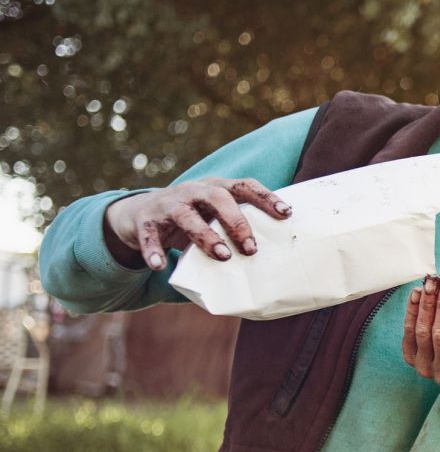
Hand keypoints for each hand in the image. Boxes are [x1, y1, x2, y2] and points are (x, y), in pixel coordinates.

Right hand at [103, 177, 291, 270]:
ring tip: (222, 256)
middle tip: (251, 249)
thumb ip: (234, 230)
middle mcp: (192, 191)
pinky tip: (160, 266)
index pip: (244, 186)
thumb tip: (272, 262)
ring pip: (186, 215)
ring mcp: (167, 204)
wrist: (140, 215)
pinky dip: (153, 250)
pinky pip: (148, 235)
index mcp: (215, 188)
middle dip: (236, 221)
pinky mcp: (144, 221)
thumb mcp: (213, 218)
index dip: (266, 197)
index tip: (286, 213)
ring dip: (206, 236)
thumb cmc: (192, 219)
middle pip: (217, 197)